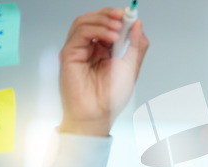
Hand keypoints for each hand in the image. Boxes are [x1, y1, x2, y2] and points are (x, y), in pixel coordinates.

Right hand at [59, 7, 148, 135]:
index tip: (131, 12)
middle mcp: (91, 47)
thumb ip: (136, 45)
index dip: (119, 16)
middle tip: (125, 16)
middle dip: (111, 14)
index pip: (109, 24)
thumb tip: (137, 23)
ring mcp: (79, 50)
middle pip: (95, 18)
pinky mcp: (69, 54)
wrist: (99, 114)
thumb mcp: (132, 67)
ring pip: (84, 21)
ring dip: (103, 20)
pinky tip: (111, 36)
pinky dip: (97, 30)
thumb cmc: (111, 97)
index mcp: (105, 49)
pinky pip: (80, 33)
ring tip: (119, 27)